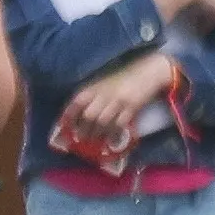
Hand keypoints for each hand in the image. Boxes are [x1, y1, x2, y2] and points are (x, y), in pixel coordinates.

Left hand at [62, 52, 176, 141]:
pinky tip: (110, 139)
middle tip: (81, 139)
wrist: (148, 73)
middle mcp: (105, 94)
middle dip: (84, 130)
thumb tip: (79, 115)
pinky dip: (113, 134)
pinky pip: (119, 124)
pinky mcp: (132, 108)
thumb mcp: (104, 83)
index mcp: (96, 86)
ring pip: (103, 122)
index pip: (77, 102)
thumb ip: (92, 96)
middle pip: (89, 116)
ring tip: (95, 140)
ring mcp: (118, 101)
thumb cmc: (124, 79)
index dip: (70, 116)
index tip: (66, 126)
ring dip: (97, 134)